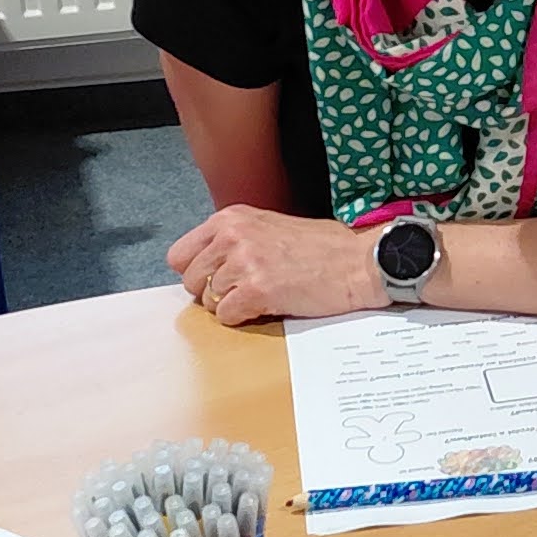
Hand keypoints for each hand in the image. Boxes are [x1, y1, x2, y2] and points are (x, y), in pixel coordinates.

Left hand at [167, 206, 379, 326]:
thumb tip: (207, 267)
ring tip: (260, 297)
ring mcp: (243, 263)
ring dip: (230, 305)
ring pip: (208, 300)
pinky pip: (226, 316)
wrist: (358, 262)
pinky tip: (266, 307)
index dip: (197, 272)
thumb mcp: (269, 227)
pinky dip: (243, 318)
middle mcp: (232, 236)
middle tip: (242, 292)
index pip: (179, 254)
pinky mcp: (256, 290)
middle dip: (212, 292)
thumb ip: (235, 240)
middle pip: (191, 280)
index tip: (217, 278)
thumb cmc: (322, 247)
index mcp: (231, 218)